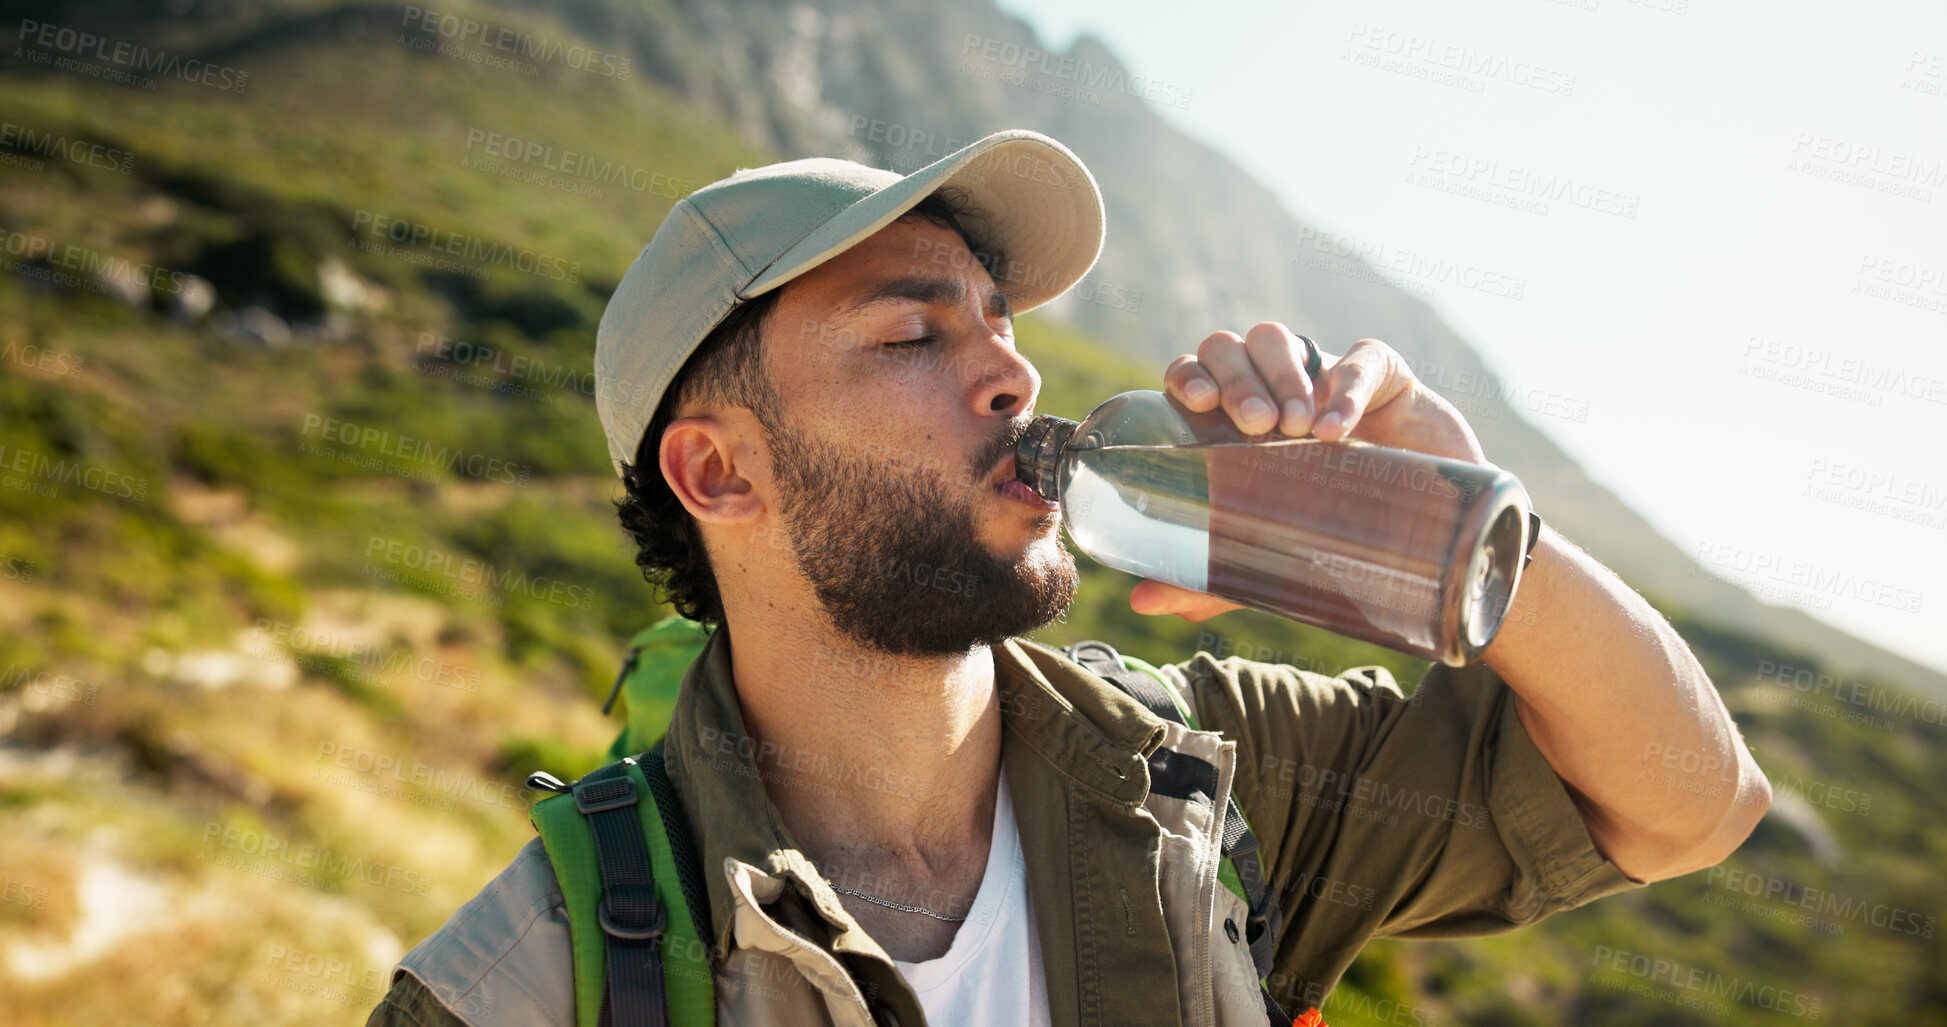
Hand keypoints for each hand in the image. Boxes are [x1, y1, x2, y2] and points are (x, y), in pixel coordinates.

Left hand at [1134, 323, 1489, 620]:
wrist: (1437, 536)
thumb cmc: (1338, 530)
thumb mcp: (1270, 554)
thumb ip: (1211, 575)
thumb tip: (1141, 601)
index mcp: (1235, 418)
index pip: (1195, 372)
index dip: (1188, 374)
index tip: (1196, 403)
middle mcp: (1272, 388)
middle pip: (1229, 347)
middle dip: (1235, 379)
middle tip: (1254, 426)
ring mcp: (1325, 373)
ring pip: (1278, 339)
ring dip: (1279, 376)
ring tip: (1296, 431)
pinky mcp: (1386, 371)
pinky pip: (1359, 357)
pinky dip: (1345, 388)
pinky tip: (1337, 429)